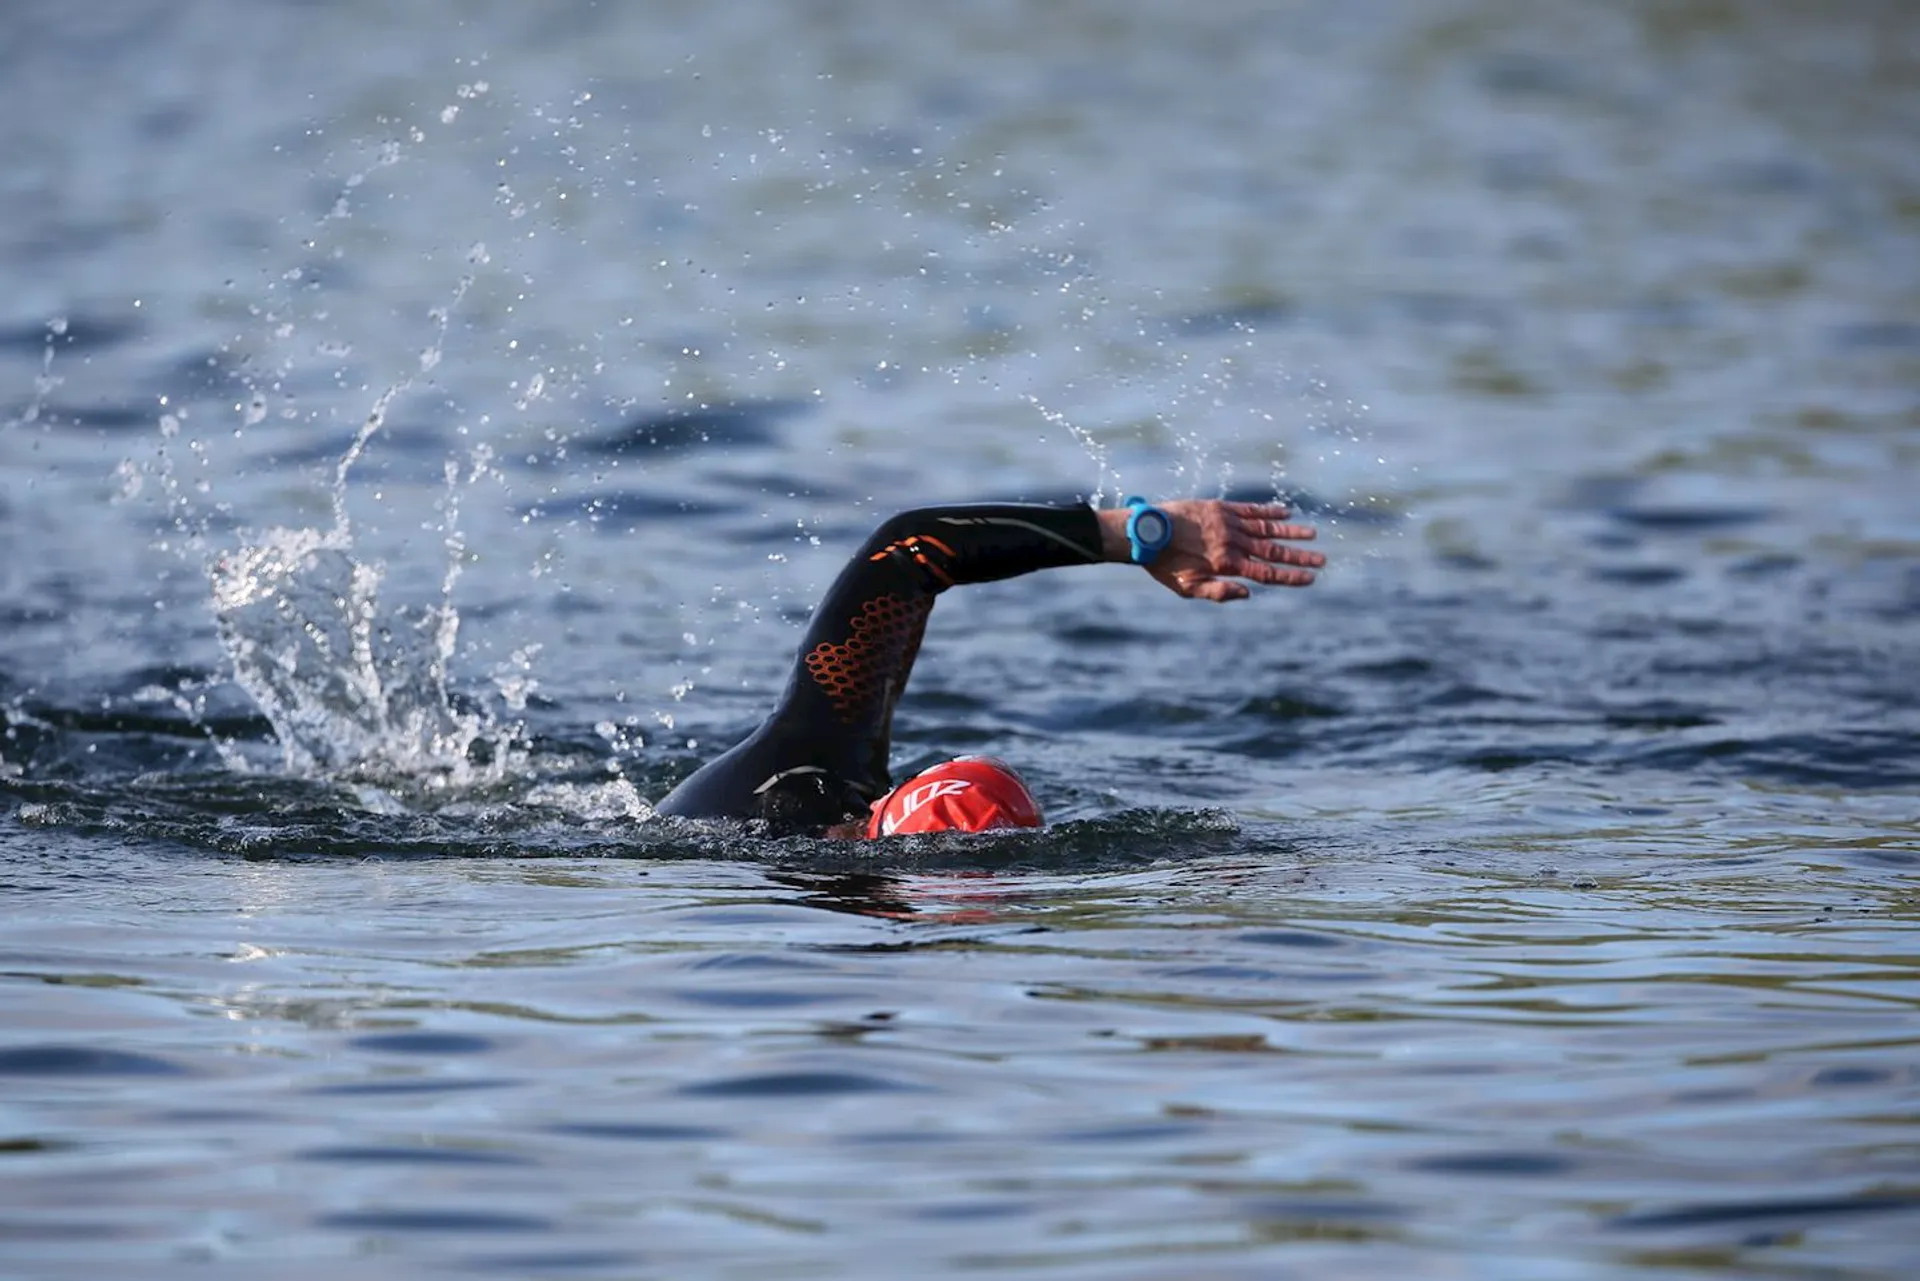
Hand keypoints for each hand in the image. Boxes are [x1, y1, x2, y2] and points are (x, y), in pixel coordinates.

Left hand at [1099, 499, 1322, 601]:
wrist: (1144, 533)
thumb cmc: (1163, 565)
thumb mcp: (1186, 589)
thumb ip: (1218, 593)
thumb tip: (1249, 593)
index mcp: (1226, 565)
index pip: (1267, 573)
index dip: (1291, 577)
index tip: (1311, 578)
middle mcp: (1232, 542)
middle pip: (1273, 551)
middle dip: (1299, 557)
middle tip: (1323, 559)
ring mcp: (1228, 523)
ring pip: (1266, 528)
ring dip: (1291, 531)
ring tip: (1313, 534)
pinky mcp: (1220, 508)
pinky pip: (1250, 509)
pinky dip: (1269, 511)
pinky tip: (1286, 511)